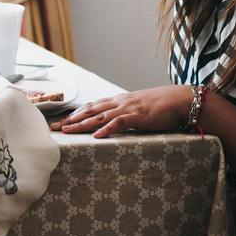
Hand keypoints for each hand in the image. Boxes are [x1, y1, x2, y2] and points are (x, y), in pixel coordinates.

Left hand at [51, 85, 191, 137]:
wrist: (181, 99)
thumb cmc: (162, 105)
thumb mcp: (139, 108)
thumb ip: (126, 113)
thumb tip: (115, 122)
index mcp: (119, 100)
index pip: (92, 106)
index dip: (75, 114)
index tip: (61, 121)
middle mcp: (119, 102)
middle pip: (89, 111)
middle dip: (70, 119)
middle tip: (54, 128)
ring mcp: (128, 108)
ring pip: (99, 116)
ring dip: (81, 124)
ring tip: (67, 131)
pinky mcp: (138, 116)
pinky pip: (119, 123)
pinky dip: (107, 129)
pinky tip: (96, 136)